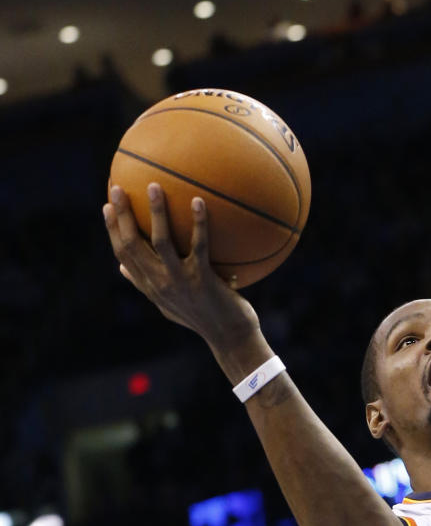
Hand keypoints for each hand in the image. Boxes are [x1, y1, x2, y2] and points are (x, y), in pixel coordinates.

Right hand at [103, 183, 259, 352]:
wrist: (230, 338)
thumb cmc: (202, 318)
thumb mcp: (167, 304)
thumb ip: (144, 285)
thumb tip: (120, 268)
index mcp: (150, 286)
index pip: (123, 254)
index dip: (112, 230)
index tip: (106, 206)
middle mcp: (159, 283)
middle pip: (132, 245)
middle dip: (122, 215)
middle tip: (117, 188)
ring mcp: (180, 281)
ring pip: (160, 241)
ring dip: (156, 212)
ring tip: (154, 186)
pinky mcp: (202, 279)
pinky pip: (199, 244)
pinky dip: (198, 222)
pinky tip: (198, 200)